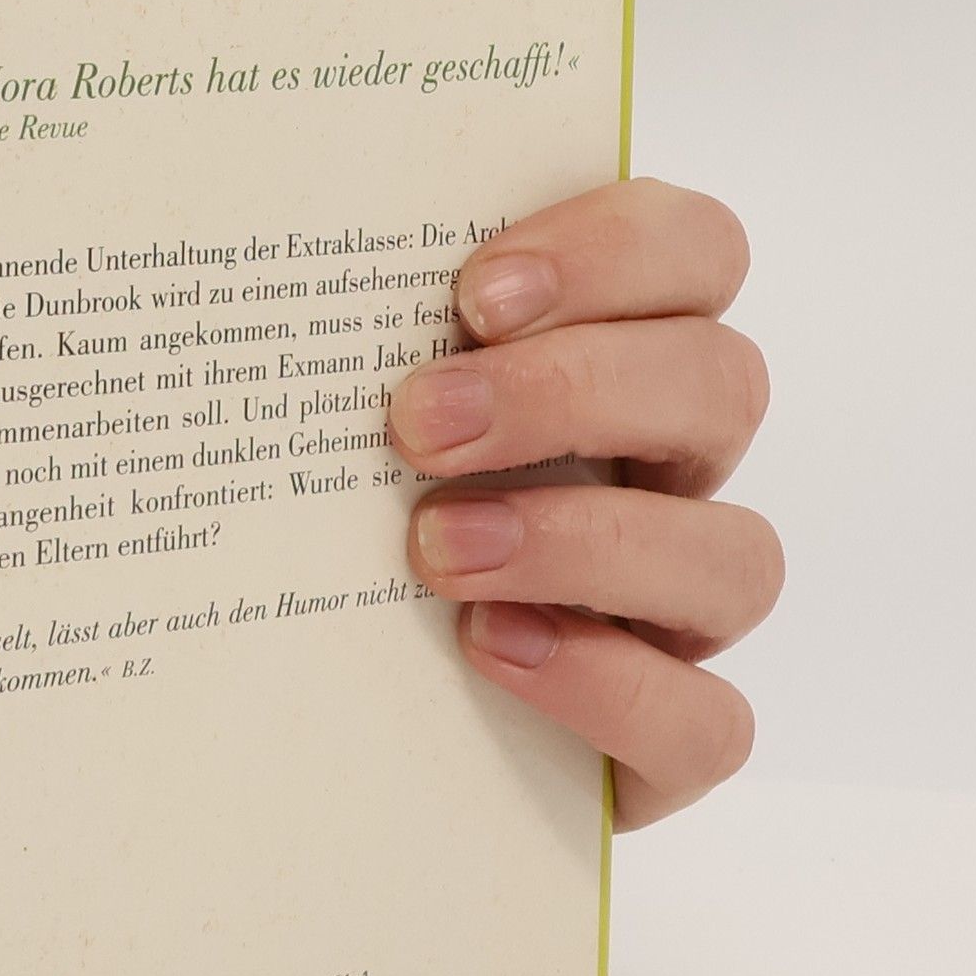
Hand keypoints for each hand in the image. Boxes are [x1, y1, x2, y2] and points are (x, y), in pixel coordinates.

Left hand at [387, 179, 780, 827]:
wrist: (329, 723)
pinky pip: (705, 722)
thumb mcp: (341, 412)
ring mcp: (681, 611)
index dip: (612, 253)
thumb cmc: (340, 522)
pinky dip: (605, 683)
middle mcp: (671, 475)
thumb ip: (350, 332)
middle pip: (719, 384)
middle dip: (568, 392)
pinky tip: (490, 648)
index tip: (472, 293)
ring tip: (437, 552)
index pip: (695, 253)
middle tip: (417, 424)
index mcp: (619, 359)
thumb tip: (240, 236)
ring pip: (736, 555)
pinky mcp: (670, 739)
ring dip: (585, 540)